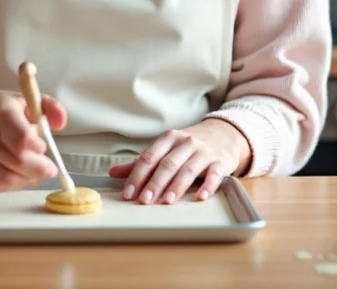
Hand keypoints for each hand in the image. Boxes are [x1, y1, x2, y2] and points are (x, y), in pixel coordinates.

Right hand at [0, 85, 68, 191]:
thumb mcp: (24, 98)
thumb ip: (49, 107)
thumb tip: (60, 124)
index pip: (21, 138)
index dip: (38, 148)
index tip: (44, 147)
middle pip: (16, 162)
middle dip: (39, 169)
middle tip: (50, 169)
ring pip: (7, 178)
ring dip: (28, 179)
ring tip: (36, 172)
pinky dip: (14, 185)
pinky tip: (21, 175)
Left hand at [109, 119, 249, 204]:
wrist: (223, 135)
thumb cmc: (188, 146)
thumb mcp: (165, 149)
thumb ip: (142, 162)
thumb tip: (113, 173)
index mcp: (168, 139)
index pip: (149, 157)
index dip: (137, 176)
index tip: (129, 193)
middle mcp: (185, 143)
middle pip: (167, 164)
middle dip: (155, 183)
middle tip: (145, 200)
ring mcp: (204, 152)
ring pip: (188, 169)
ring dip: (177, 186)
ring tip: (167, 201)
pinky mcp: (220, 162)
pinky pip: (214, 174)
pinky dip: (208, 186)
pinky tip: (201, 197)